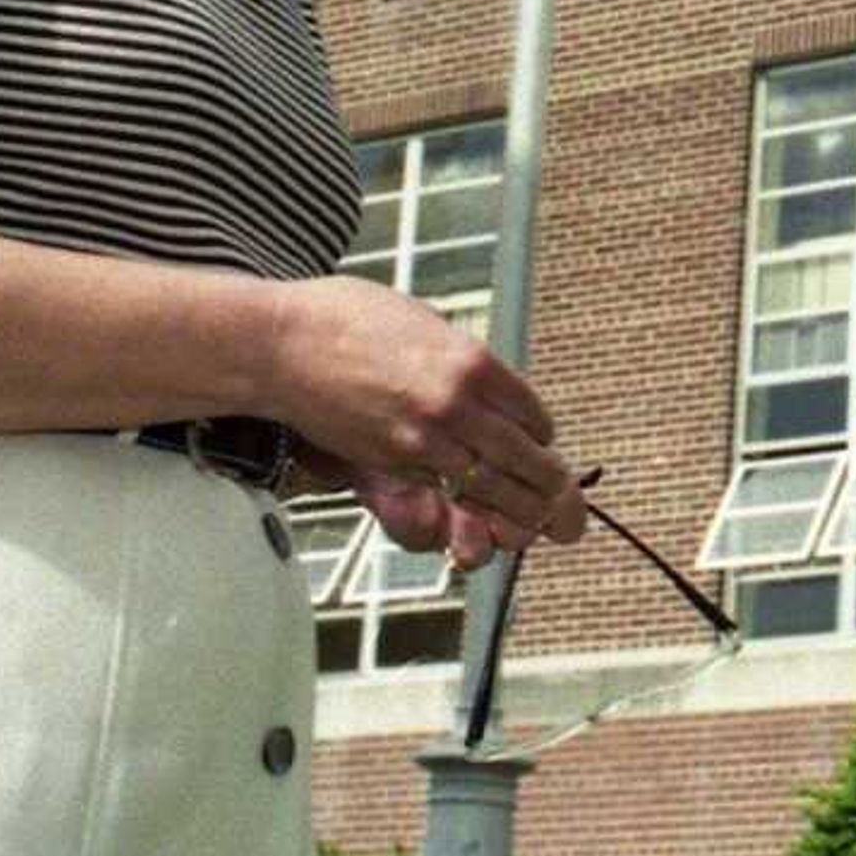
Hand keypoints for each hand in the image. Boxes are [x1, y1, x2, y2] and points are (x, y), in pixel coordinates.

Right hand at [265, 277, 586, 550]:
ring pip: (492, 494)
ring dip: (522, 518)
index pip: (535, 418)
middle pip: (528, 464)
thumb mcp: (427, 323)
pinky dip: (466, 517)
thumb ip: (462, 362)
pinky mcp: (389, 466)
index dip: (544, 439)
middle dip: (556, 498)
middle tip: (572, 520)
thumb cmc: (349, 321)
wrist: (283, 344)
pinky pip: (441, 501)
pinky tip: (481, 525)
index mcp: (474, 363)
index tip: (545, 448)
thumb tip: (490, 393)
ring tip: (541, 533)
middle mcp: (458, 406)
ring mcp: (424, 441)